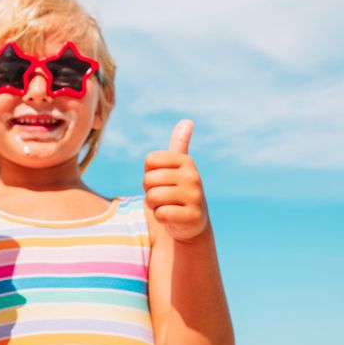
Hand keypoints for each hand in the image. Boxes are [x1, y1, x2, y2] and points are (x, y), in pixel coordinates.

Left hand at [143, 120, 209, 242]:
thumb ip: (179, 145)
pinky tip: (172, 218)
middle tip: (164, 197)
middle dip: (150, 191)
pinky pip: (161, 214)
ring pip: (153, 197)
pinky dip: (161, 218)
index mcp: (186, 161)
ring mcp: (195, 197)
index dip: (149, 173)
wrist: (192, 223)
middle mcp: (193, 176)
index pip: (150, 161)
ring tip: (168, 206)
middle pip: (149, 179)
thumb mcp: (178, 167)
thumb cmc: (177, 191)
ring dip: (154, 205)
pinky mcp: (192, 216)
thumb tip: (187, 121)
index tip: (162, 181)